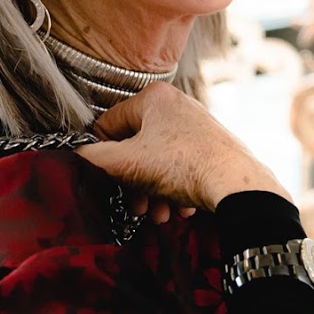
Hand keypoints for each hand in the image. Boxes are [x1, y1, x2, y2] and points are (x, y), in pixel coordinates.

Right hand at [75, 82, 292, 214]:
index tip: (110, 180)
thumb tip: (76, 156)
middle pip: (135, 148)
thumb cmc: (183, 166)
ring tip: (160, 215)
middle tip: (136, 206)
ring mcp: (197, 127)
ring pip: (158, 163)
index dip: (104, 157)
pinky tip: (180, 210)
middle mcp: (176, 106)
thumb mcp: (125, 164)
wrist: (237, 185)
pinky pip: (181, 169)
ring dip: (153, 193)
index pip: (107, 125)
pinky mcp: (212, 148)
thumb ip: (92, 158)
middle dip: (133, 183)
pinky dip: (176, 190)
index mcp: (152, 98)